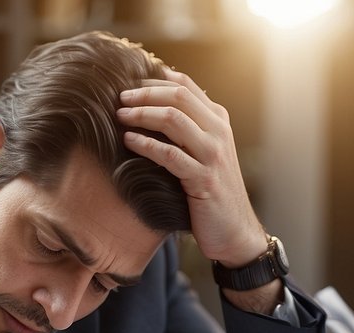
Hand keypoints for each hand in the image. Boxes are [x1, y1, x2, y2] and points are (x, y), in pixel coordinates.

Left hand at [117, 68, 265, 267]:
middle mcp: (218, 132)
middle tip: (119, 98)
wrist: (234, 231)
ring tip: (120, 116)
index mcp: (218, 120)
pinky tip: (129, 141)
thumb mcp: (205, 154)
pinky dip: (146, 144)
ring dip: (142, 114)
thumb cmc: (212, 193)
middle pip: (177, 96)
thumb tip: (155, 108)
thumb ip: (188, 130)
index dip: (154, 80)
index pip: (185, 85)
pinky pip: (170, 154)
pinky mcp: (203, 179)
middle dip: (144, 94)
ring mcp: (212, 154)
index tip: (129, 83)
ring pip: (174, 119)